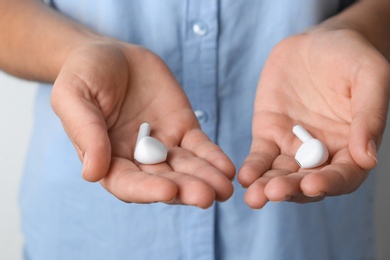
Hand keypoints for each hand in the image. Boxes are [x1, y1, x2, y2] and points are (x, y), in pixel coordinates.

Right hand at [51, 41, 234, 207]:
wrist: (112, 53)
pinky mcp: (183, 128)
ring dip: (205, 179)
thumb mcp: (74, 95)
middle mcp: (137, 158)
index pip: (127, 183)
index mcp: (107, 157)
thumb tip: (92, 173)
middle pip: (163, 180)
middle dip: (184, 189)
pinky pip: (200, 146)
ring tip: (224, 189)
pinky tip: (227, 169)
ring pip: (186, 167)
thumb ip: (84, 131)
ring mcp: (163, 144)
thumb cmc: (85, 73)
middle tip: (206, 196)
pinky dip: (213, 158)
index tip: (167, 191)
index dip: (147, 189)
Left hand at [238, 28, 389, 208]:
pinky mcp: (269, 133)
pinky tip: (245, 177)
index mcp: (352, 146)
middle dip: (291, 189)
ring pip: (281, 173)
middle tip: (274, 192)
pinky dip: (253, 167)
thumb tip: (368, 158)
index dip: (330, 183)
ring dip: (267, 186)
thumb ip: (369, 116)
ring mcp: (293, 144)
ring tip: (255, 196)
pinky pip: (260, 155)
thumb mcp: (370, 77)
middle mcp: (322, 152)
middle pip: (307, 180)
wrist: (317, 42)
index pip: (344, 175)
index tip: (313, 186)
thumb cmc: (350, 57)